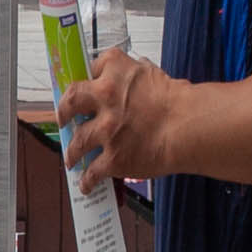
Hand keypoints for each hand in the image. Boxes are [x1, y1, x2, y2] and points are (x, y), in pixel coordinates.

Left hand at [56, 52, 180, 187]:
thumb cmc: (177, 101)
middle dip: (63, 111)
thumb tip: (126, 76)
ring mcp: (106, 130)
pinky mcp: (113, 157)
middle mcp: (104, 98)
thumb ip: (132, 75)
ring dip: (72, 152)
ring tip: (71, 158)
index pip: (94, 67)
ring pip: (77, 142)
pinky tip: (86, 185)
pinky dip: (87, 180)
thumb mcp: (151, 73)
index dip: (89, 78)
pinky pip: (93, 172)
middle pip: (71, 102)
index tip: (87, 85)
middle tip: (62, 119)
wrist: (189, 127)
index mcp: (116, 71)